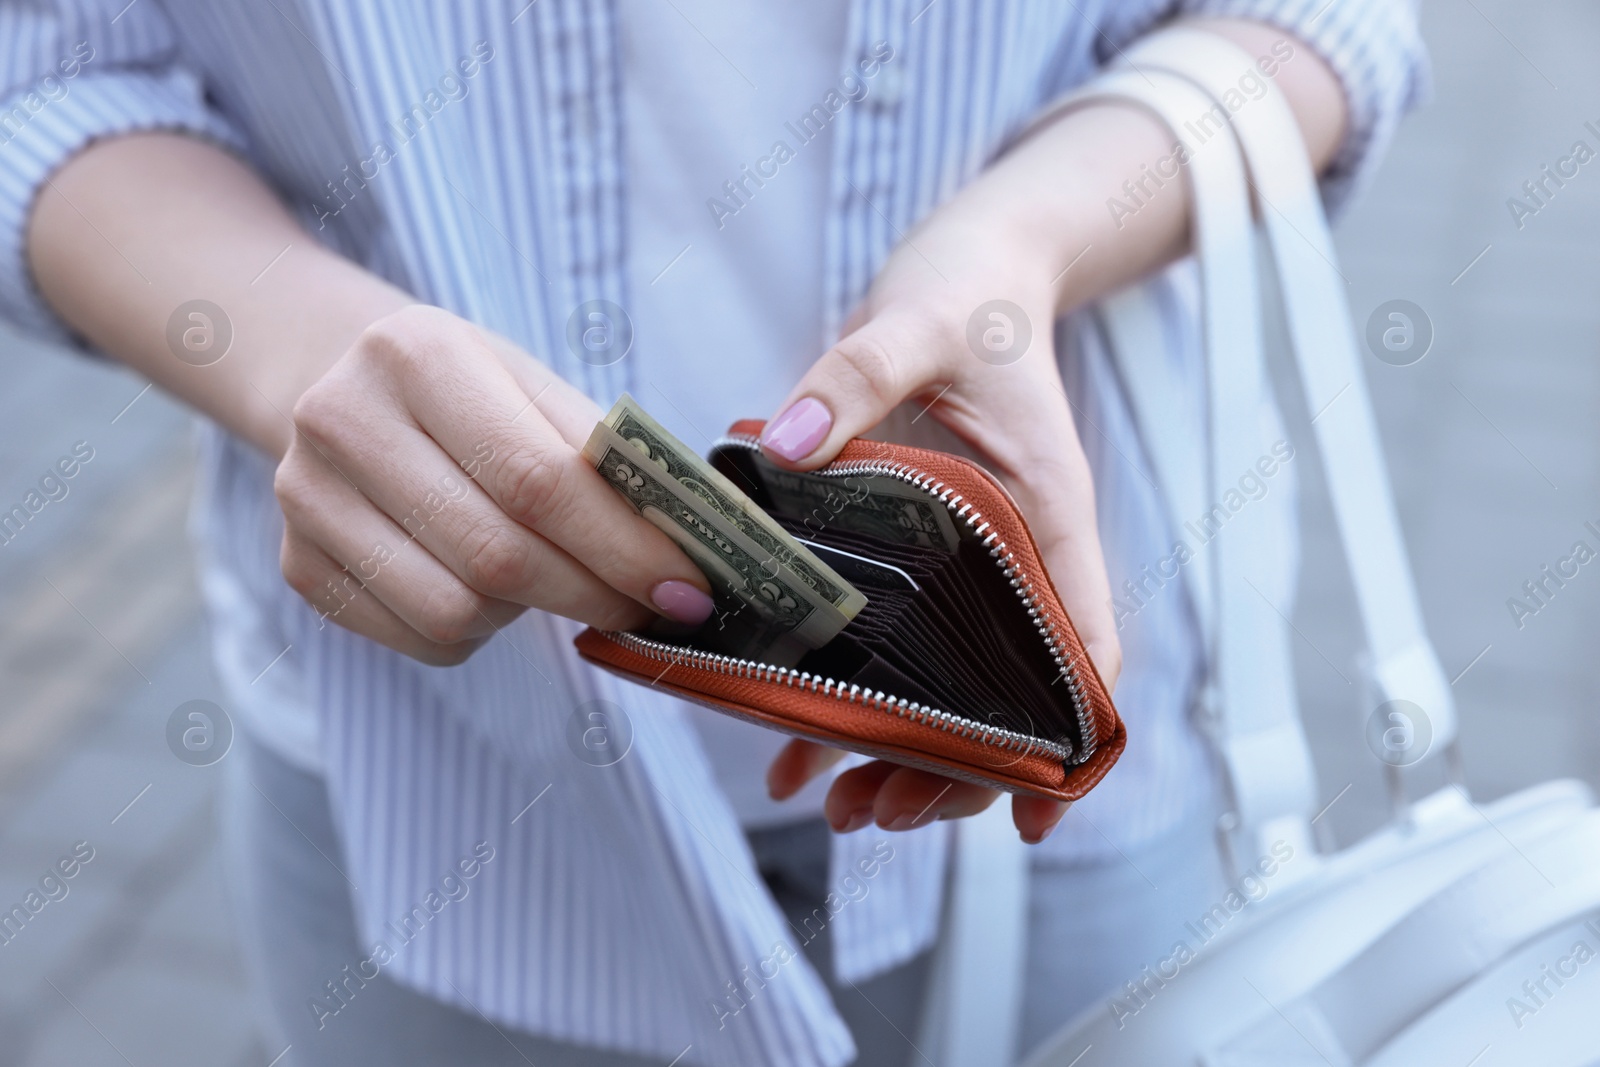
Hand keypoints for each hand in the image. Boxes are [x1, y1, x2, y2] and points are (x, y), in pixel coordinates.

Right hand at [274, 305, 714, 663]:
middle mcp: (343, 420)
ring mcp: (307, 499)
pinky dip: (480, 632)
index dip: (621, 546)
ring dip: (531, 613)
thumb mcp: (532, 388)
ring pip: (457, 610)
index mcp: (417, 355)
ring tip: (554, 578)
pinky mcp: (298, 566)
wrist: (340, 386)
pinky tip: (489, 590)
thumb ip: (603, 457)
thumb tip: (688, 544)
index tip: (686, 587)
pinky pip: (423, 639)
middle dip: (594, 594)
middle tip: (648, 606)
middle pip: (498, 554)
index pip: (536, 477)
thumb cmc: (466, 392)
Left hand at [761, 182, 1120, 844]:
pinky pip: (895, 649)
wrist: (969, 270)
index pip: (1083, 648)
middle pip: (1006, 698)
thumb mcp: (918, 322)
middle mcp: (1017, 557)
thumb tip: (788, 441)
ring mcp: (969, 565)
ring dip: (900, 757)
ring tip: (838, 809)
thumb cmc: (969, 297)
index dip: (1069, 741)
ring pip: (950, 691)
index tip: (1033, 812)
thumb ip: (859, 373)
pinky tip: (793, 752)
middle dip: (952, 770)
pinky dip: (850, 707)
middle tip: (878, 816)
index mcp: (1048, 516)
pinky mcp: (917, 556)